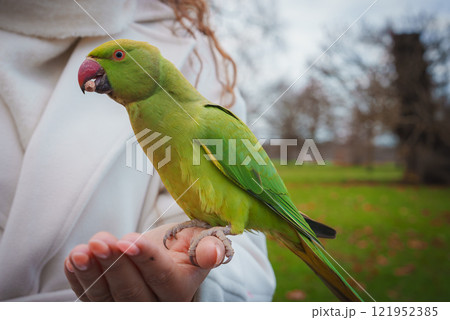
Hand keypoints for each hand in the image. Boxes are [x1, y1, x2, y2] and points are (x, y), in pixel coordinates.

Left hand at [64, 223, 226, 300]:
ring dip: (91, 274)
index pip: (163, 278)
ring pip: (107, 299)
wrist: (164, 256)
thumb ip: (207, 246)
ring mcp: (129, 309)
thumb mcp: (198, 240)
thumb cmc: (181, 245)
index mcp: (180, 289)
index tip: (128, 241)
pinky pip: (91, 300)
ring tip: (81, 251)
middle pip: (132, 293)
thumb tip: (213, 252)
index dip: (145, 260)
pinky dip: (79, 281)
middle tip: (101, 242)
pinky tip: (73, 261)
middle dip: (115, 266)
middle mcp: (156, 307)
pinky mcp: (107, 306)